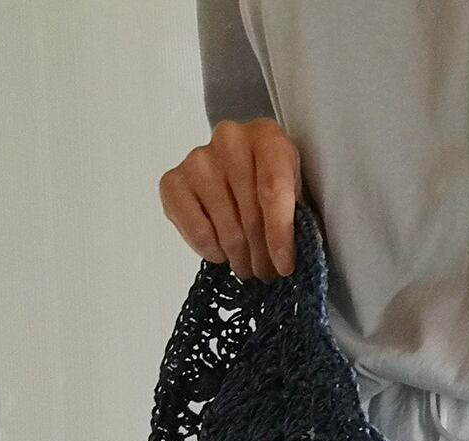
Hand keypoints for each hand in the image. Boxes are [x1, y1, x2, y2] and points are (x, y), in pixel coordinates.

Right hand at [158, 117, 300, 281]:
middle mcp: (230, 140)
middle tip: (267, 273)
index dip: (280, 234)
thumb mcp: (296, 195)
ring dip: (239, 257)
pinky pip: (195, 229)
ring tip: (248, 267)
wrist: (242, 171)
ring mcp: (198, 159)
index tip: (284, 266)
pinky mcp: (173, 180)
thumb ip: (296, 219)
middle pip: (250, 213)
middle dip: (262, 254)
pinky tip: (221, 253)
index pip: (273, 190)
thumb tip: (285, 262)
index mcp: (267, 138)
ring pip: (225, 226)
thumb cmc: (273, 186)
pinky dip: (211, 250)